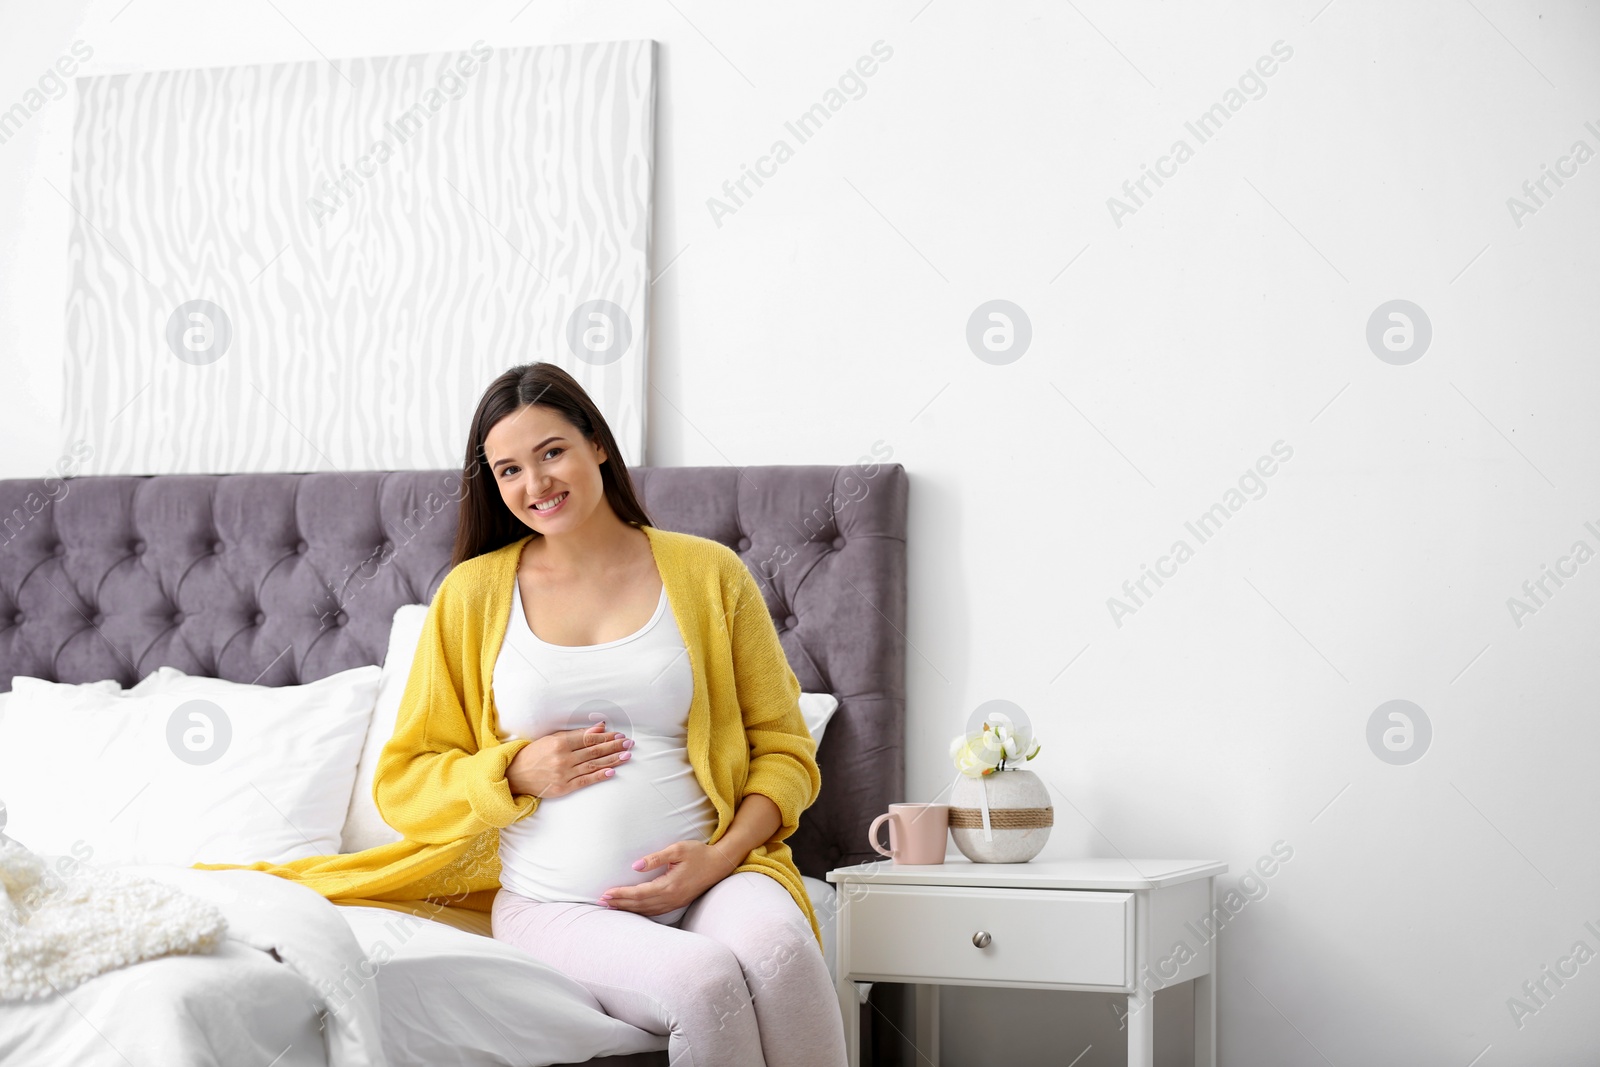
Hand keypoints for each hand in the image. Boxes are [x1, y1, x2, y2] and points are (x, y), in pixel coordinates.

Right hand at [506, 720, 632, 799]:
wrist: (516, 775)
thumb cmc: (535, 754)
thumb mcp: (553, 738)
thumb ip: (577, 734)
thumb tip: (600, 727)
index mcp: (559, 742)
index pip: (589, 738)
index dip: (606, 737)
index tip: (620, 735)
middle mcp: (562, 758)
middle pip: (594, 751)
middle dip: (614, 746)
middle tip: (629, 743)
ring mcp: (563, 774)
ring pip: (593, 765)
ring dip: (612, 760)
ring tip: (626, 755)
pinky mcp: (563, 788)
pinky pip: (585, 781)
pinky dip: (599, 776)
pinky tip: (612, 772)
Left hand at [599, 839, 742, 916]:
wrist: (720, 863)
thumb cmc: (699, 853)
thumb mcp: (677, 849)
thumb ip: (656, 858)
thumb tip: (635, 866)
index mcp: (670, 885)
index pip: (639, 893)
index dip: (621, 894)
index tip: (606, 893)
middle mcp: (671, 898)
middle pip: (640, 904)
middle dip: (620, 903)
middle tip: (601, 901)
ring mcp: (675, 902)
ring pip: (646, 910)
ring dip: (628, 909)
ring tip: (611, 906)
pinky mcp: (677, 902)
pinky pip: (654, 911)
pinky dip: (640, 911)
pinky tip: (632, 909)